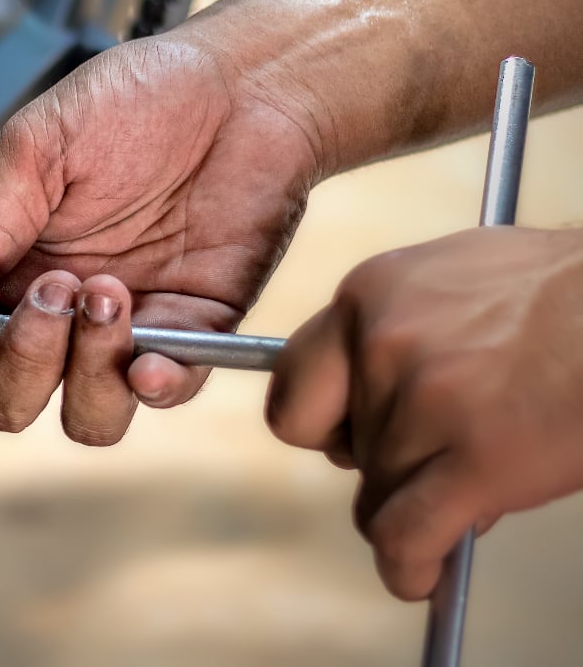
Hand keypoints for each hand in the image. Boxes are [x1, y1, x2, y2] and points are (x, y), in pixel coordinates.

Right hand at [0, 32, 324, 441]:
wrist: (243, 82)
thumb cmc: (140, 96)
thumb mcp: (35, 149)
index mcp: (6, 268)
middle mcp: (60, 313)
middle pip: (6, 400)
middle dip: (18, 360)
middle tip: (51, 286)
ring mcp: (127, 328)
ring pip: (85, 417)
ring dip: (84, 370)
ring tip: (107, 290)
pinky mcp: (197, 331)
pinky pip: (167, 392)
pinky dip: (153, 386)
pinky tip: (149, 351)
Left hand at [266, 227, 582, 599]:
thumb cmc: (557, 291)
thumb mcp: (450, 276)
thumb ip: (398, 327)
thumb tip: (372, 393)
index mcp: (366, 297)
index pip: (294, 384)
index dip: (322, 423)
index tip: (346, 437)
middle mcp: (380, 347)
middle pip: (339, 447)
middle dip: (376, 463)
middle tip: (426, 458)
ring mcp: (425, 405)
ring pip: (378, 495)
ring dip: (419, 505)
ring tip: (471, 486)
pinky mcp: (478, 461)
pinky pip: (406, 536)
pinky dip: (409, 567)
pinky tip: (422, 575)